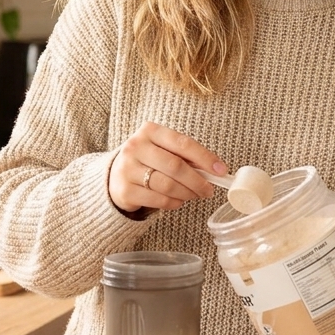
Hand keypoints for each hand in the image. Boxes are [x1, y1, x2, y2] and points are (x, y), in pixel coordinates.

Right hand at [109, 121, 226, 213]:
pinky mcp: (125, 190)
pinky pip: (159, 200)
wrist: (114, 176)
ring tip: (194, 195)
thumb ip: (185, 156)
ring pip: (168, 186)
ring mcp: (127, 169)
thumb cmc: (147, 160)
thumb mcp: (162, 149)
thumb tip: (215, 170)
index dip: (205, 158)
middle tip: (209, 190)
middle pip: (176, 166)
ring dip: (187, 193)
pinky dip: (175, 203)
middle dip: (198, 181)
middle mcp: (136, 147)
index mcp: (150, 131)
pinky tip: (178, 201)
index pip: (183, 143)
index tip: (221, 170)